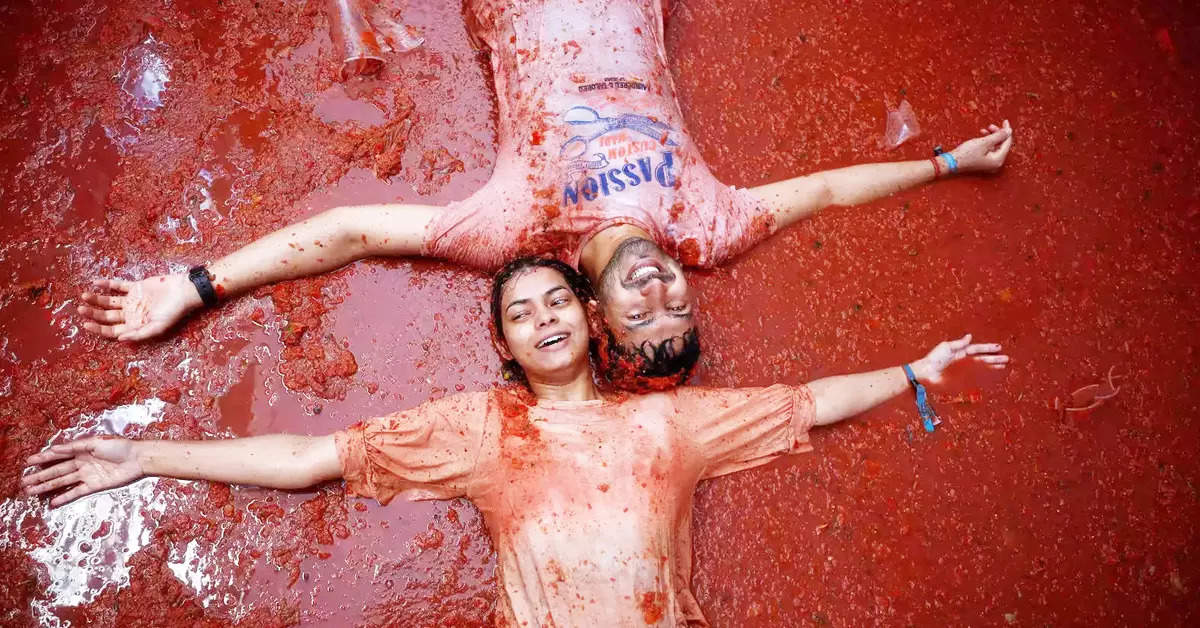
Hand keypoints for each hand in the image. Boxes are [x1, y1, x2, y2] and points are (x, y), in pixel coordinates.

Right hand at [22, 438, 144, 506]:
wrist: (138, 458)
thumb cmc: (120, 446)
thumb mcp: (96, 442)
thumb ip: (75, 446)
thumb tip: (55, 448)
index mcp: (81, 450)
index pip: (58, 455)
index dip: (43, 458)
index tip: (28, 462)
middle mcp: (81, 462)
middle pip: (56, 470)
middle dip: (40, 476)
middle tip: (24, 482)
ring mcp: (87, 475)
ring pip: (62, 481)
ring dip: (47, 487)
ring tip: (31, 491)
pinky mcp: (95, 485)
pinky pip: (76, 492)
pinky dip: (65, 496)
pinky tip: (52, 501)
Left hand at [77, 274, 202, 340]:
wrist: (184, 291)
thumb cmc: (174, 312)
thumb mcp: (158, 327)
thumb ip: (139, 334)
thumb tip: (120, 340)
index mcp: (135, 326)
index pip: (112, 330)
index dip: (98, 329)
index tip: (85, 324)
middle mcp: (131, 314)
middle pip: (107, 316)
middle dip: (93, 313)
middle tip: (80, 309)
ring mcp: (132, 300)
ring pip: (109, 301)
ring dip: (97, 299)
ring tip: (84, 295)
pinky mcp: (136, 287)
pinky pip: (118, 286)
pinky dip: (107, 284)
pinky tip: (96, 282)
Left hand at [911, 333, 1007, 383]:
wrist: (926, 373)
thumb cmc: (934, 359)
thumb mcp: (946, 347)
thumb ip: (959, 343)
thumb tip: (970, 336)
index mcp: (960, 352)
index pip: (977, 349)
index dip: (988, 348)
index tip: (999, 348)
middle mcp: (964, 361)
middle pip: (982, 359)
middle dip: (994, 359)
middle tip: (1006, 359)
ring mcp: (964, 370)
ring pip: (981, 368)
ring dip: (992, 367)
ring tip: (1003, 366)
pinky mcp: (961, 379)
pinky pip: (975, 377)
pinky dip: (984, 377)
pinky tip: (991, 376)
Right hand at [948, 120, 1013, 173]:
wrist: (951, 162)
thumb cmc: (965, 155)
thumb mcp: (984, 142)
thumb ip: (998, 136)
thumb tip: (1008, 131)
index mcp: (998, 160)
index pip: (1007, 143)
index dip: (1006, 131)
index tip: (1005, 122)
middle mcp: (995, 163)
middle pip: (1001, 144)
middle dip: (997, 133)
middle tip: (991, 126)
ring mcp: (989, 163)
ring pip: (995, 146)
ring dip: (991, 136)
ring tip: (985, 130)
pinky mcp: (983, 161)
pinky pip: (989, 149)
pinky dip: (987, 142)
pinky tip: (981, 136)